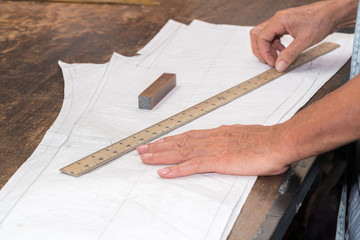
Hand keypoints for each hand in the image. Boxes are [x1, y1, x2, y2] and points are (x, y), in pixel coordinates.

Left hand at [136, 125, 288, 177]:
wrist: (278, 142)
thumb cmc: (266, 140)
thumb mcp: (243, 136)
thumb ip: (230, 139)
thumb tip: (225, 142)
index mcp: (217, 133)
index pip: (188, 136)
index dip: (171, 139)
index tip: (158, 141)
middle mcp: (211, 138)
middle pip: (179, 142)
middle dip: (158, 146)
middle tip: (141, 149)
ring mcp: (213, 149)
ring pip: (181, 152)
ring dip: (160, 156)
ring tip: (144, 158)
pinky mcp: (218, 161)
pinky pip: (192, 166)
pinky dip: (176, 170)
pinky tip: (164, 173)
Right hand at [250, 0, 356, 71]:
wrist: (333, 14)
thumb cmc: (321, 20)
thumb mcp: (304, 41)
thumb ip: (289, 55)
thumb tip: (279, 65)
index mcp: (279, 20)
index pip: (261, 37)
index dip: (264, 52)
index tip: (272, 62)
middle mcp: (277, 20)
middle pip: (257, 35)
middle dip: (260, 50)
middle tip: (269, 61)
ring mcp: (281, 22)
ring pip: (264, 36)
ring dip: (267, 48)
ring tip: (276, 57)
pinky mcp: (286, 25)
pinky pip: (273, 36)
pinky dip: (274, 45)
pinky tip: (283, 51)